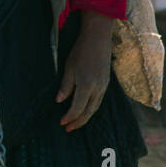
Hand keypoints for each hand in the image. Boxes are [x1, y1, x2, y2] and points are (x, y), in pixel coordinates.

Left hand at [57, 12, 113, 130]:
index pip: (77, 108)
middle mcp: (98, 88)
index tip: (61, 122)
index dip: (69, 117)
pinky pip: (99, 100)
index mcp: (87, 85)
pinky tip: (84, 109)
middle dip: (78, 122)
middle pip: (88, 112)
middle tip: (68, 128)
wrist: (98, 38)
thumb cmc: (80, 51)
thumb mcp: (69, 68)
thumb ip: (65, 86)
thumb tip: (59, 101)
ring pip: (95, 107)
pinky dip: (91, 108)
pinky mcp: (106, 83)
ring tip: (75, 122)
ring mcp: (104, 86)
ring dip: (85, 117)